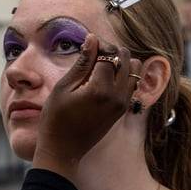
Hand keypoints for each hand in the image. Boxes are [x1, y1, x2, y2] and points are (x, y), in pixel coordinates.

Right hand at [32, 33, 141, 177]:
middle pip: (126, 59)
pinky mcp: (122, 110)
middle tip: (93, 57)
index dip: (99, 45)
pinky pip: (132, 84)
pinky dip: (123, 76)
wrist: (63, 150)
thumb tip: (93, 39)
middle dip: (112, 52)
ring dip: (121, 64)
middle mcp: (117, 95)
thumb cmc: (55, 119)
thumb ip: (81, 63)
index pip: (109, 54)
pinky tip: (104, 80)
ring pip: (134, 70)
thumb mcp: (63, 88)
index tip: (88, 46)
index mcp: (100, 89)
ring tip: (100, 68)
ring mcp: (122, 104)